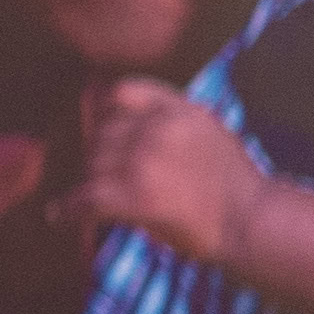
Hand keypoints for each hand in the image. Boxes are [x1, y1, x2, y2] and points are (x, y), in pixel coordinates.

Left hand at [79, 78, 265, 260]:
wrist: (253, 221)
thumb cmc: (233, 181)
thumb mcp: (208, 129)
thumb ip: (170, 115)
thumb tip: (117, 103)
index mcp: (176, 109)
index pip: (122, 91)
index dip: (106, 110)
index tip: (103, 128)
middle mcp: (157, 129)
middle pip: (101, 133)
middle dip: (100, 156)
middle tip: (106, 179)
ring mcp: (144, 162)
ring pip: (92, 165)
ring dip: (90, 183)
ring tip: (93, 200)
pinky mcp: (135, 197)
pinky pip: (84, 200)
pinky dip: (69, 210)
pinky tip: (60, 216)